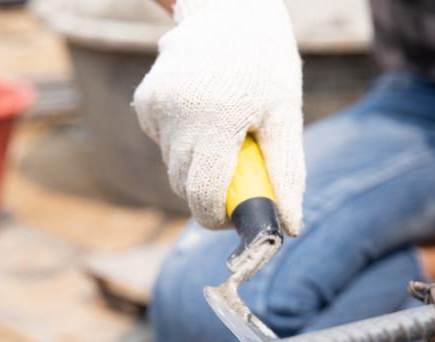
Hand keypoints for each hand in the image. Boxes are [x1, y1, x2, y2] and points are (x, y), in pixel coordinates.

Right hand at [132, 0, 304, 234]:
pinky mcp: (145, 101)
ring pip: (173, 166)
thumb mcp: (285, 115)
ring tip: (224, 130)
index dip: (218, 217)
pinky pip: (163, 142)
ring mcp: (156, 107)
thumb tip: (289, 227)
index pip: (202, 196)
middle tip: (239, 170)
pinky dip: (183, 140)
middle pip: (184, 187)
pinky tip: (203, 112)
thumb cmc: (266, 65)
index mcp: (216, 122)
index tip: (236, 215)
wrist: (229, 10)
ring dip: (198, 163)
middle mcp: (178, 116)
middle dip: (210, 192)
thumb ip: (286, 173)